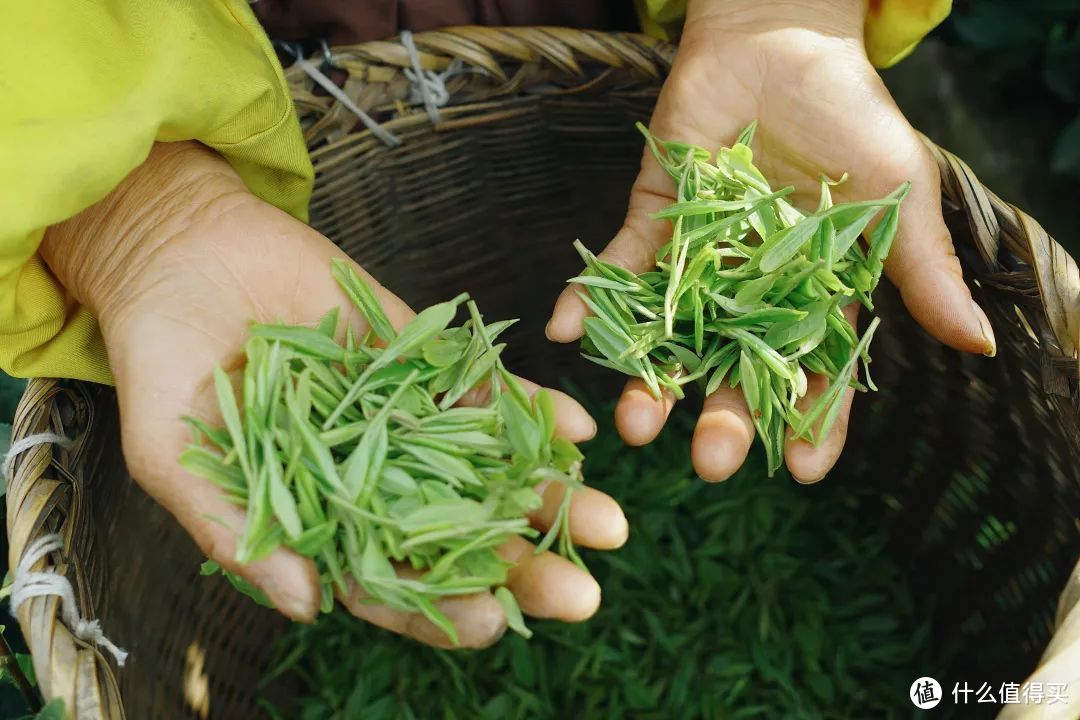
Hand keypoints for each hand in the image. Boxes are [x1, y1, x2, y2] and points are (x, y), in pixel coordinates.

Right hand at [42, 141, 627, 647]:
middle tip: (582, 595)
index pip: (389, 581)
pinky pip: (483, 388)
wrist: (183, 256)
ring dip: (546, 496)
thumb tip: (308, 606)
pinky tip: (576, 433)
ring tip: (610, 523)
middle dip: (519, 567)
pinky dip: (529, 409)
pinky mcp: (424, 356)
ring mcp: (406, 415)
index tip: (490, 627)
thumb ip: (236, 528)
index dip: (437, 610)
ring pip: (486, 468)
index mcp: (321, 516)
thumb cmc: (161, 362)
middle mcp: (376, 474)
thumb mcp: (174, 454)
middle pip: (457, 536)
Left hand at [547, 0, 994, 482]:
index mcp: (814, 293)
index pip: (814, 371)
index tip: (804, 472)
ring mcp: (697, 261)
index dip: (811, 421)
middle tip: (711, 461)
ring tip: (633, 423)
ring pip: (672, 335)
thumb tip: (977, 345)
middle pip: (735, 368)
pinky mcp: (652, 222)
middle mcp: (750, 291)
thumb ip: (921, 269)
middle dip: (724, 416)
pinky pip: (618, 268)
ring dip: (650, 379)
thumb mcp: (898, 192)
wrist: (779, 40)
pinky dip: (588, 298)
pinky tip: (566, 331)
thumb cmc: (851, 114)